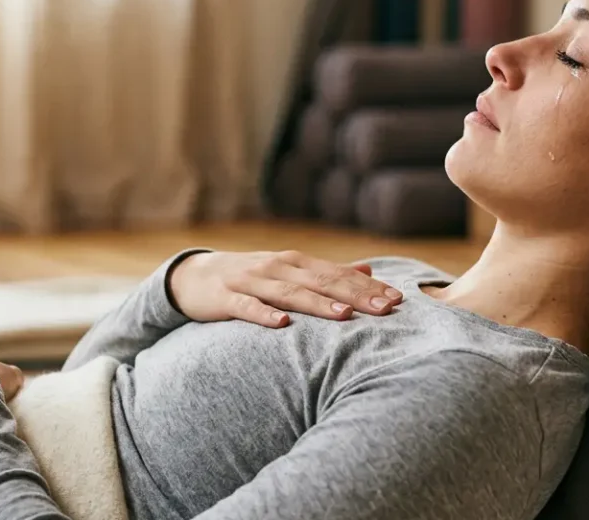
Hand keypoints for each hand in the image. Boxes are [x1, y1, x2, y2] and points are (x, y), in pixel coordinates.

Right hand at [169, 251, 403, 327]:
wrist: (192, 276)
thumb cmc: (250, 278)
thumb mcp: (289, 271)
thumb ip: (327, 272)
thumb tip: (368, 269)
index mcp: (296, 263)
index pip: (339, 274)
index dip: (368, 287)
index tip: (397, 300)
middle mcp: (278, 268)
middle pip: (322, 282)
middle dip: (355, 295)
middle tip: (385, 309)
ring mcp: (251, 282)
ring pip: (290, 293)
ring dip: (318, 304)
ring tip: (345, 316)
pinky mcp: (226, 299)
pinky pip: (248, 308)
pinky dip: (265, 315)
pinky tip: (283, 324)